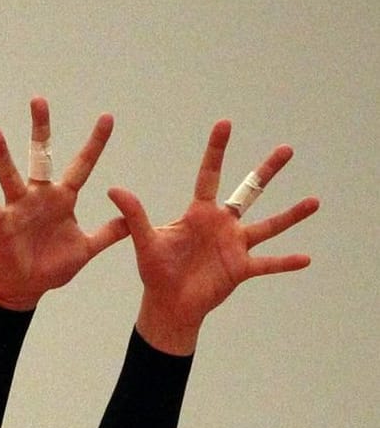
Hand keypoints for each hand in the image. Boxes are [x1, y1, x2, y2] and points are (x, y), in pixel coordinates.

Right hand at [0, 97, 127, 310]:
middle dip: (41, 129)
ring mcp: (19, 208)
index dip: (95, 143)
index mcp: (63, 198)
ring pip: (10, 175)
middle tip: (38, 100)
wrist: (26, 287)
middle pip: (41, 156)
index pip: (83, 164)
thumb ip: (108, 233)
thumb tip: (132, 220)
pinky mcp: (2, 224)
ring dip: (2, 155)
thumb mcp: (86, 249)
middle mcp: (40, 196)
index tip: (107, 117)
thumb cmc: (52, 267)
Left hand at [109, 120, 319, 354]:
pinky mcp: (241, 268)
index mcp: (199, 213)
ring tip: (314, 201)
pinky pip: (268, 264)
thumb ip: (134, 216)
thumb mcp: (145, 241)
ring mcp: (234, 245)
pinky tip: (307, 259)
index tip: (224, 123)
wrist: (166, 304)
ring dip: (291, 215)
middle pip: (249, 192)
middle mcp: (221, 224)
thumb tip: (114, 189)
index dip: (216, 150)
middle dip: (267, 171)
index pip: (209, 174)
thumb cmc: (155, 271)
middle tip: (287, 149)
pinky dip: (286, 262)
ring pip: (268, 225)